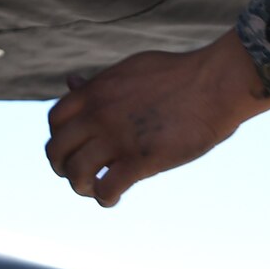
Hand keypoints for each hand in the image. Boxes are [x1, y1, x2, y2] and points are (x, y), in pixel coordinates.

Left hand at [45, 29, 269, 205]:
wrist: (215, 84)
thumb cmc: (178, 75)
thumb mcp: (129, 70)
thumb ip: (98, 82)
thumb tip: (72, 80)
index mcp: (96, 91)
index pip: (54, 121)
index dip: (59, 138)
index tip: (73, 147)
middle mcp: (99, 114)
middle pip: (57, 150)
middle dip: (63, 167)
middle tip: (78, 174)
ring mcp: (118, 138)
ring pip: (76, 173)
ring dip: (81, 186)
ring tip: (95, 188)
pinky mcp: (140, 160)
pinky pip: (106, 189)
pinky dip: (105, 198)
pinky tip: (114, 197)